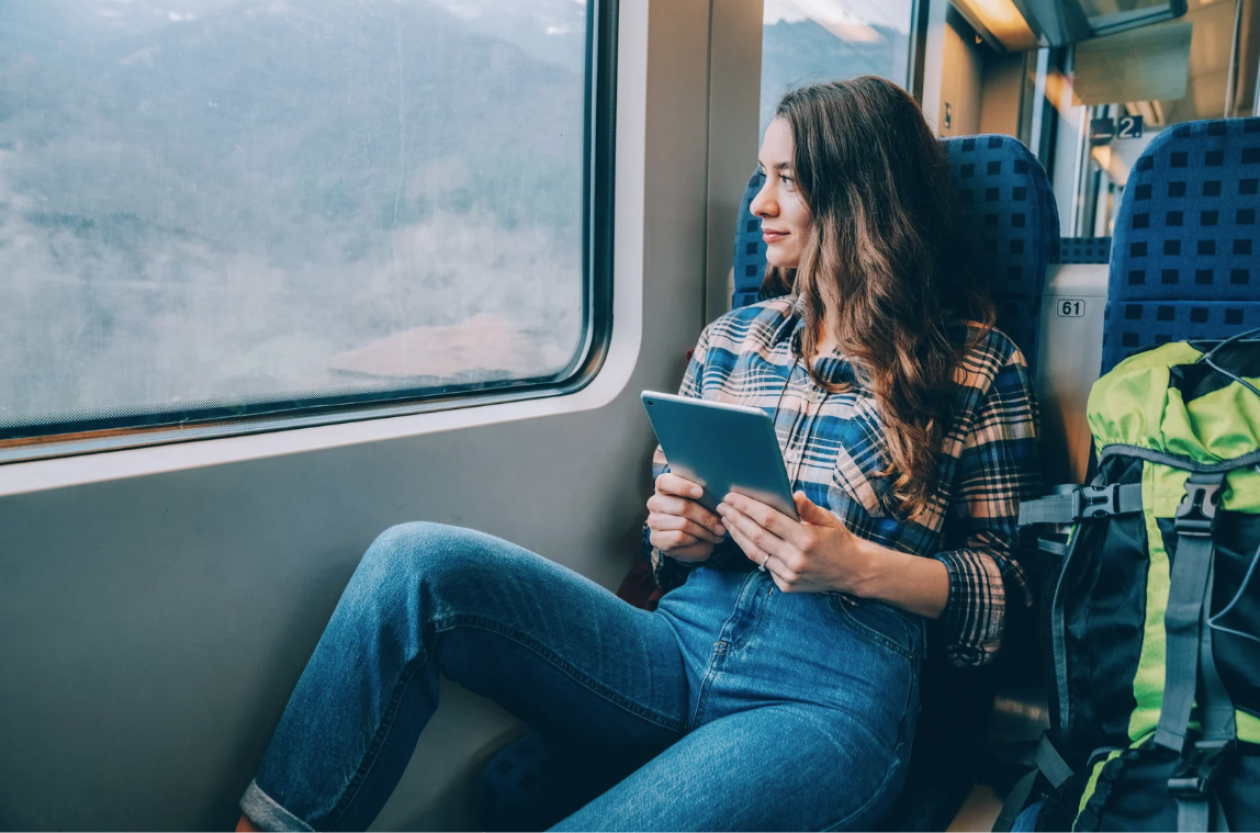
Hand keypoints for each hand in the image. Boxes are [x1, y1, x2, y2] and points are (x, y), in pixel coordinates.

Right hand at [646, 473, 727, 562]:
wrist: (689, 540)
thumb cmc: (697, 514)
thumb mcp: (700, 500)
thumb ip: (704, 493)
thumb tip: (720, 495)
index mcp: (663, 486)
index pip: (666, 482)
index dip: (683, 486)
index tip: (700, 492)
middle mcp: (655, 502)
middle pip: (682, 506)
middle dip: (706, 517)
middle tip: (721, 525)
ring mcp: (653, 521)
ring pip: (683, 524)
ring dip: (704, 531)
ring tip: (718, 533)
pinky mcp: (656, 538)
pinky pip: (679, 537)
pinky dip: (695, 539)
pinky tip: (703, 539)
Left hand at [717, 491, 872, 593]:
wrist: (853, 571)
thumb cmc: (838, 540)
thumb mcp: (828, 519)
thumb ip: (808, 508)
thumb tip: (793, 494)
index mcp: (806, 539)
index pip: (768, 519)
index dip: (747, 507)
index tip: (732, 497)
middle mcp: (796, 559)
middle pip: (756, 536)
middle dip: (735, 519)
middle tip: (721, 506)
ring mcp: (790, 575)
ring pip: (755, 553)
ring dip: (737, 535)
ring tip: (726, 520)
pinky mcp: (786, 585)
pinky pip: (764, 565)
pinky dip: (751, 550)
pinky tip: (741, 538)